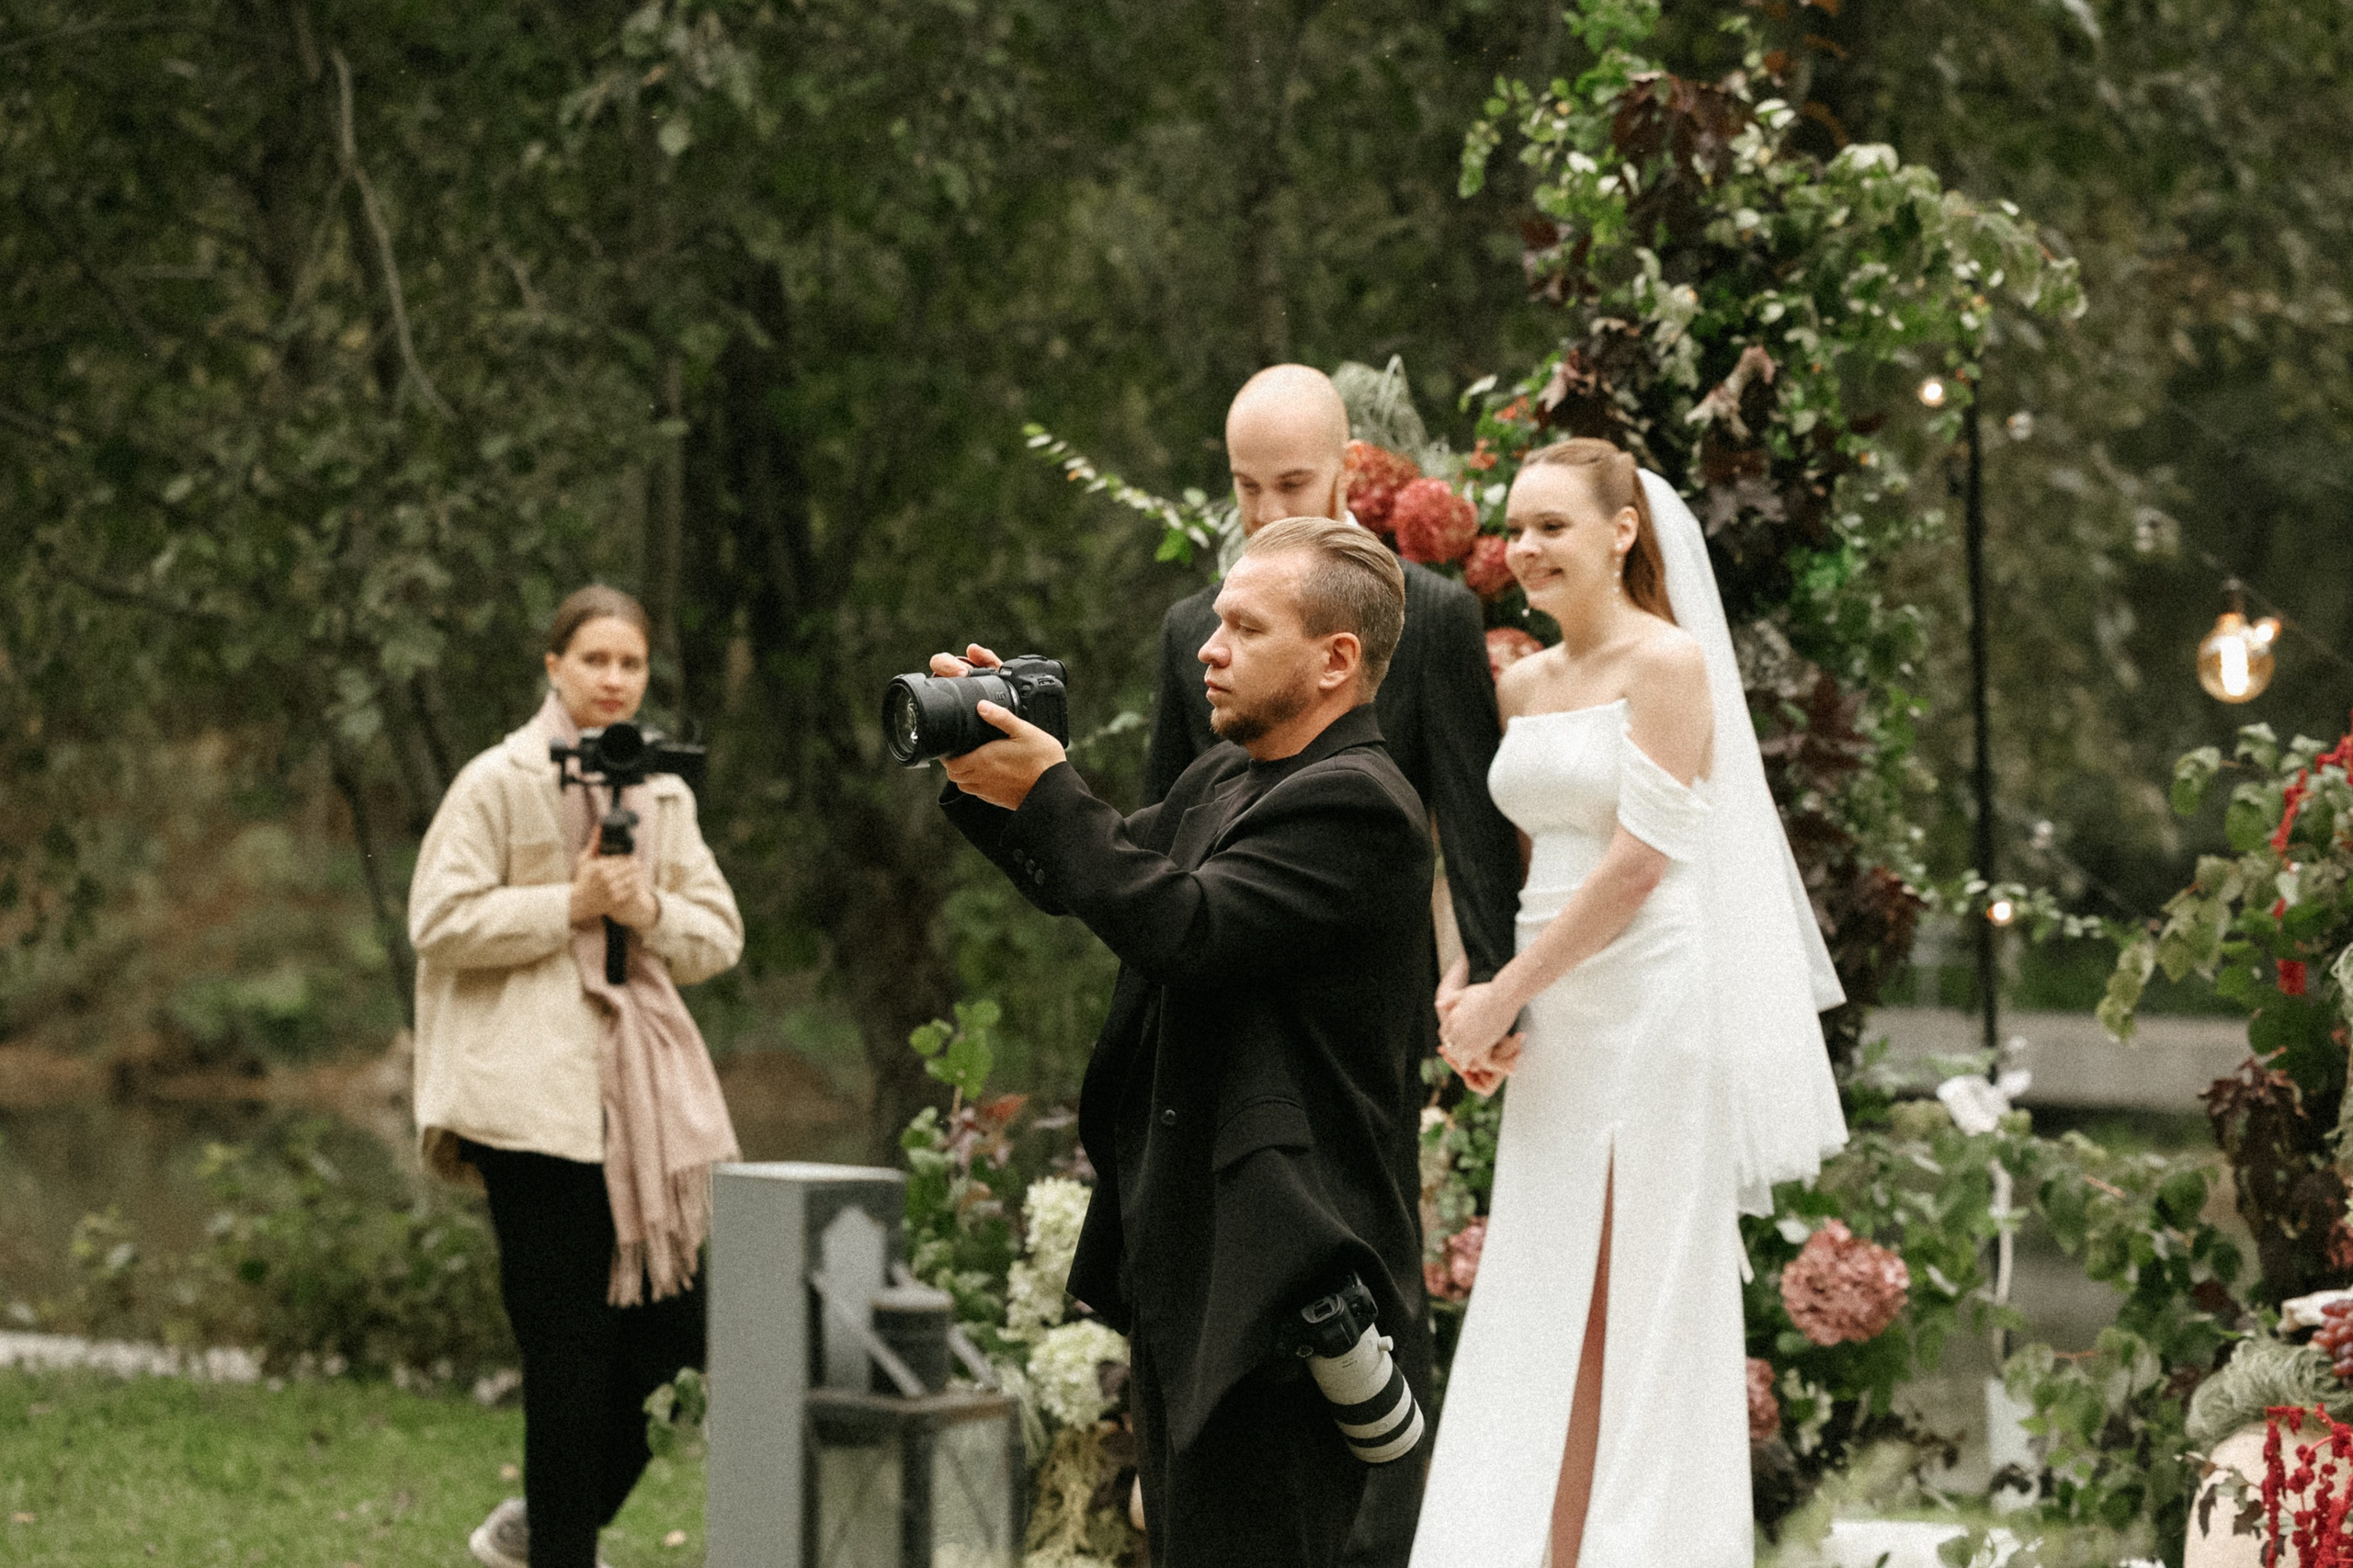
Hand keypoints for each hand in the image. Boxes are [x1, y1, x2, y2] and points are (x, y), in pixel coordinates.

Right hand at [571, 844, 658, 929]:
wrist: (580, 902)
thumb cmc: (583, 878)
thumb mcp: (585, 860)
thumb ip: (594, 843)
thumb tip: (600, 825)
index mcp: (600, 867)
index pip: (623, 858)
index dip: (629, 856)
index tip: (630, 856)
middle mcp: (607, 879)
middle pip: (630, 867)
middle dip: (634, 864)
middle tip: (635, 863)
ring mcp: (612, 890)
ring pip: (634, 878)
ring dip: (636, 874)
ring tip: (636, 872)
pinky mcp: (617, 900)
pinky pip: (633, 890)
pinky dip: (635, 886)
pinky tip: (633, 883)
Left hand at [936, 645, 1065, 809]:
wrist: (1055, 789)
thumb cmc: (1043, 760)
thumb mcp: (1024, 731)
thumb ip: (1001, 718)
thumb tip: (982, 706)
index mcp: (984, 760)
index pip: (951, 763)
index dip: (948, 755)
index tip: (954, 746)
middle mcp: (983, 778)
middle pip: (954, 776)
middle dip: (954, 764)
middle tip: (963, 752)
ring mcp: (990, 791)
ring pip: (965, 786)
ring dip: (964, 775)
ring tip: (975, 763)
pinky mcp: (998, 800)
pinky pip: (978, 793)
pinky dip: (977, 784)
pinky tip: (990, 775)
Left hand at [1435, 956, 1524, 1095]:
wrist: (1503, 998)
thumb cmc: (1486, 993)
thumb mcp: (1464, 994)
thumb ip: (1451, 1001)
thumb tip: (1438, 1005)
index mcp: (1452, 1018)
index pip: (1443, 1033)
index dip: (1448, 1038)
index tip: (1454, 1042)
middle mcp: (1456, 1030)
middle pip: (1449, 1045)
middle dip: (1453, 1050)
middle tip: (1458, 1055)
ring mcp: (1467, 1040)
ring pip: (1457, 1055)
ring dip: (1460, 1058)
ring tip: (1465, 1062)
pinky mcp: (1479, 1047)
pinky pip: (1468, 1060)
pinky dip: (1469, 1063)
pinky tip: (1474, 1065)